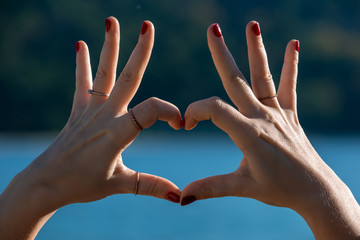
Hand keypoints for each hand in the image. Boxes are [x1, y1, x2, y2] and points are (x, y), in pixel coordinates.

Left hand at [0, 17, 180, 239]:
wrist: (46, 183)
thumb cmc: (83, 184)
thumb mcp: (121, 184)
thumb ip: (151, 185)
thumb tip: (180, 196)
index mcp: (119, 132)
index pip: (152, 110)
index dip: (171, 112)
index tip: (181, 124)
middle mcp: (106, 115)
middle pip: (128, 78)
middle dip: (140, 51)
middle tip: (148, 26)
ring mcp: (90, 110)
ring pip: (104, 73)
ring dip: (109, 46)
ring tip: (112, 21)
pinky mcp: (79, 111)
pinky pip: (82, 83)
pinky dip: (82, 64)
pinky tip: (80, 44)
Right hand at [181, 21, 359, 238]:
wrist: (314, 191)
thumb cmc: (278, 190)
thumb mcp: (241, 187)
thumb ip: (210, 187)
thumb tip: (181, 197)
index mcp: (247, 133)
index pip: (214, 109)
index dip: (195, 111)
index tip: (188, 124)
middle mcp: (262, 117)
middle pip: (236, 80)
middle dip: (221, 54)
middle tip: (212, 29)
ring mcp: (278, 114)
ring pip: (263, 77)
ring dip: (256, 50)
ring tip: (252, 24)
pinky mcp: (290, 115)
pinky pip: (290, 87)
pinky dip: (291, 66)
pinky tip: (293, 44)